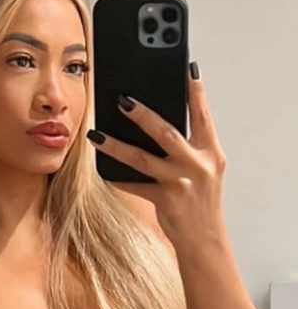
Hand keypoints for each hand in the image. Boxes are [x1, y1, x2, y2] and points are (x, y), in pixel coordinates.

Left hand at [87, 62, 227, 249]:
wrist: (204, 239)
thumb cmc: (201, 201)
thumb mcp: (205, 170)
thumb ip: (188, 148)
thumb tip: (156, 124)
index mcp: (211, 153)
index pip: (202, 115)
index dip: (195, 92)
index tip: (186, 69)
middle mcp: (198, 165)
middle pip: (167, 132)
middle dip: (143, 114)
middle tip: (122, 100)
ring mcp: (181, 182)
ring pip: (142, 158)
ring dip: (116, 145)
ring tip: (96, 135)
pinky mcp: (164, 200)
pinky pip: (134, 185)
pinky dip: (117, 178)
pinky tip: (102, 170)